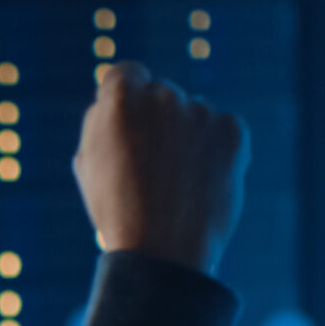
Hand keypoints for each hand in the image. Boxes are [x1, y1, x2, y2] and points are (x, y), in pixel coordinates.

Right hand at [71, 61, 248, 274]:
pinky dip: (213, 150)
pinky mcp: (233, 129)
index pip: (125, 74)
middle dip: (157, 120)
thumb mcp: (90, 162)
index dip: (126, 99)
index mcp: (119, 100)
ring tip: (175, 181)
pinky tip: (199, 181)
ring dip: (186, 136)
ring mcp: (201, 110)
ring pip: (193, 113)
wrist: (162, 251)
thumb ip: (104, 122)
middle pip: (161, 93)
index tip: (129, 122)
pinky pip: (221, 128)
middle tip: (152, 164)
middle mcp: (162, 96)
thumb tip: (121, 96)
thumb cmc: (118, 211)